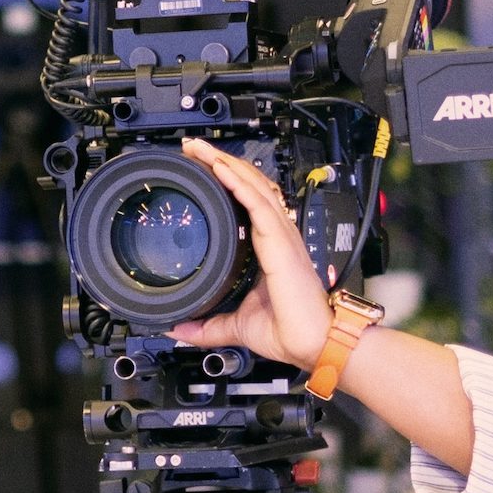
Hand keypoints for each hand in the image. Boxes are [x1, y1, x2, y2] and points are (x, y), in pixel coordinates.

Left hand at [167, 137, 331, 368]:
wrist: (313, 343)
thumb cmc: (288, 331)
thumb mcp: (235, 326)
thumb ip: (207, 326)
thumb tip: (179, 328)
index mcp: (272, 250)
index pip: (251, 203)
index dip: (229, 181)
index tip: (204, 169)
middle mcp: (280, 237)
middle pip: (252, 186)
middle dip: (224, 162)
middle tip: (196, 148)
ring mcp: (283, 237)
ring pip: (255, 188)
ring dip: (227, 165)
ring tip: (202, 150)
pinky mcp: (282, 244)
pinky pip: (260, 206)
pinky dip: (239, 185)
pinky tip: (221, 169)